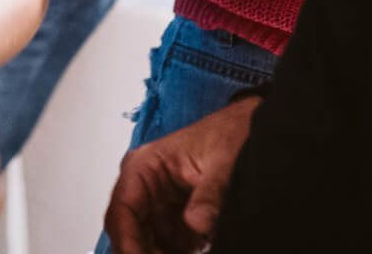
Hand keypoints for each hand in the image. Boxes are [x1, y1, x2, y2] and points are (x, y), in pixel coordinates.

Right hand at [102, 96, 258, 253]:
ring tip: (190, 250)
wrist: (249, 129)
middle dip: (143, 252)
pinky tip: (196, 249)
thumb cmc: (228, 133)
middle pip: (129, 232)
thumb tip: (197, 222)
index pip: (122, 211)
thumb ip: (210, 193)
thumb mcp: (224, 160)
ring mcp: (158, 204)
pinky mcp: (175, 217)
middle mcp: (144, 187)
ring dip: (159, 253)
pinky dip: (177, 253)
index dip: (128, 243)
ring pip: (146, 243)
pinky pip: (167, 245)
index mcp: (144, 166)